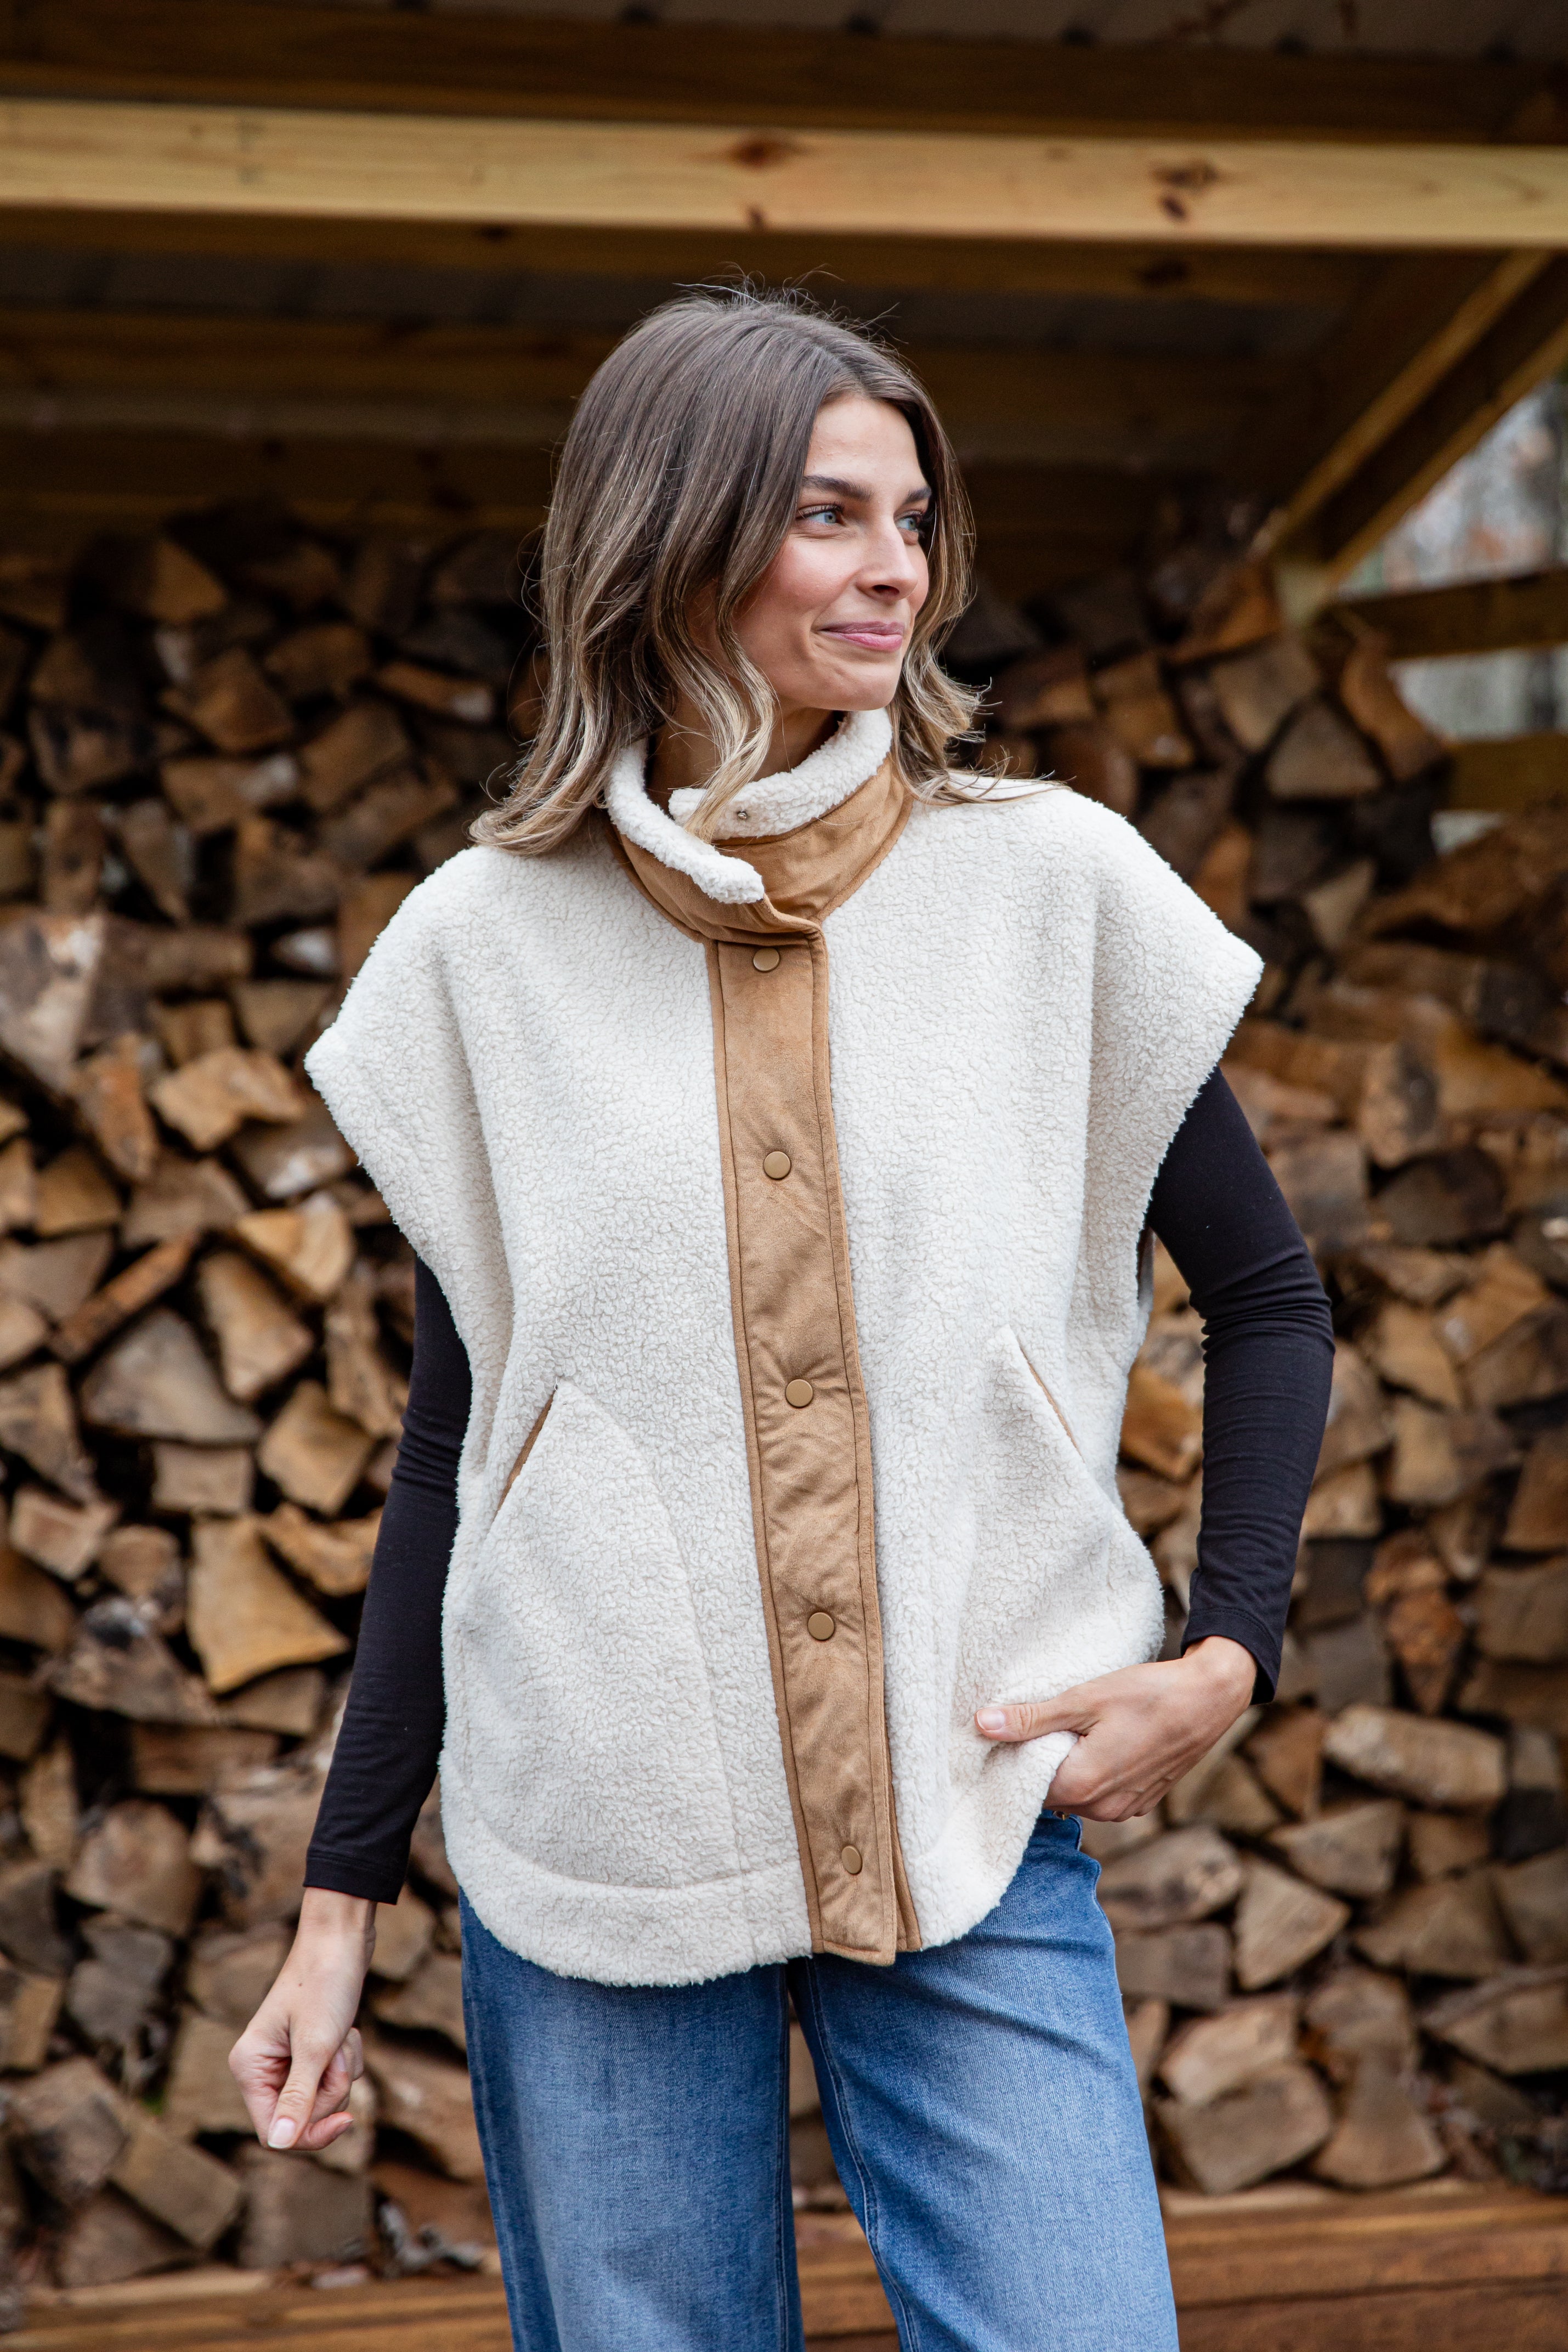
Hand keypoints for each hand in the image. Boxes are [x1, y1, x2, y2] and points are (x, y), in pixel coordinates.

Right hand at [229, 1888, 375, 2152]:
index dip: (310, 2134)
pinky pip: (333, 2077)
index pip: (273, 2132)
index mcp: (248, 2067)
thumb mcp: (315, 2045)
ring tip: (341, 2034)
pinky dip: (346, 2057)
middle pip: (302, 2117)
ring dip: (341, 2071)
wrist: (342, 1938)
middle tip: (338, 2050)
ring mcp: (285, 2059)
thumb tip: (280, 2144)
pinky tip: (346, 2029)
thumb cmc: (325, 1983)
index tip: (347, 2120)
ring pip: (322, 2097)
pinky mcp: (309, 2050)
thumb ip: (298, 2097)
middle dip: (330, 2089)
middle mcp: (261, 2067)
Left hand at [975, 1636, 1256, 1820]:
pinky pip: (1101, 1795)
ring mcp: (1125, 1809)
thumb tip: (982, 1725)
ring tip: (1067, 1729)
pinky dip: (1091, 1773)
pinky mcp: (1141, 1801)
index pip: (1025, 1788)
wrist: (1209, 1698)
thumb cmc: (1148, 1694)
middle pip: (1050, 1794)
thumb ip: (1032, 1719)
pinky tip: (1095, 1742)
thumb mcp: (1083, 1699)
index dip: (1012, 1761)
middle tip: (1035, 1725)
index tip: (1006, 1734)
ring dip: (1066, 1769)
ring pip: (1076, 1795)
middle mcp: (1103, 1808)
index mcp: (1083, 1785)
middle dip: (1038, 1765)